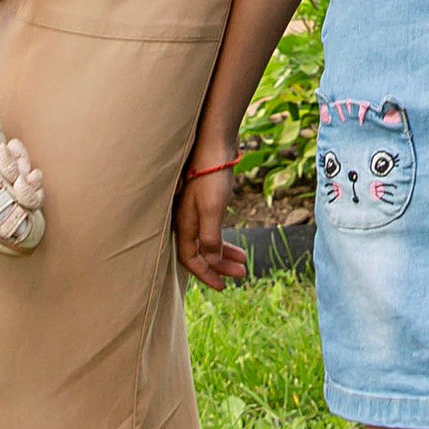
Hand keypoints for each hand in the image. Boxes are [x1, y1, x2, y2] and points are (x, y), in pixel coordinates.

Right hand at [174, 141, 246, 287]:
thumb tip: (211, 259)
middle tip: (241, 274)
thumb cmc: (211, 175)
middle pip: (199, 253)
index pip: (190, 260)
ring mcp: (193, 210)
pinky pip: (211, 229)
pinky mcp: (203, 201)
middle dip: (220, 266)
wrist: (213, 142)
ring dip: (224, 254)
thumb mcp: (212, 209)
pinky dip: (223, 239)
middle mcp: (185, 220)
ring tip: (244, 262)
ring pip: (207, 242)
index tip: (223, 286)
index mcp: (183, 225)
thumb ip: (209, 237)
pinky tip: (234, 242)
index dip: (206, 275)